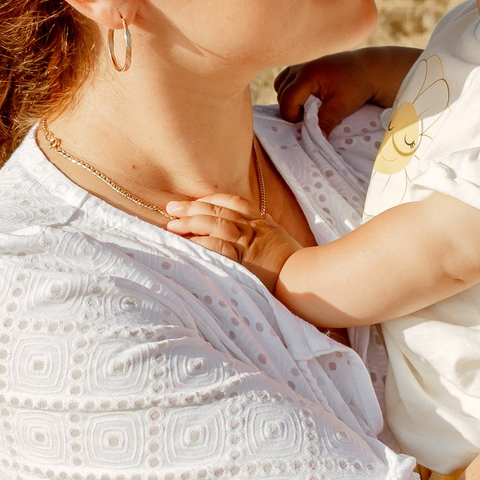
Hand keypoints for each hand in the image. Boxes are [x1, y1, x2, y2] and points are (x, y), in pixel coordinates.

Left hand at [165, 193, 300, 292]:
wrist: (307, 279)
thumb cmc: (297, 264)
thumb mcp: (282, 239)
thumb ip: (268, 229)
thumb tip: (261, 221)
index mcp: (261, 223)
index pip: (233, 202)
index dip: (211, 200)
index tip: (194, 202)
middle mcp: (252, 229)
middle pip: (218, 211)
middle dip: (192, 208)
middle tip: (171, 209)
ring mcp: (247, 244)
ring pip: (214, 225)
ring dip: (191, 223)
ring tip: (172, 226)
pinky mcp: (243, 261)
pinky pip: (218, 247)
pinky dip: (201, 244)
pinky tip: (186, 245)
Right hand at [276, 46, 421, 133]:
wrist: (369, 69)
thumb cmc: (357, 86)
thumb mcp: (341, 106)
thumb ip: (325, 122)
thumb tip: (317, 141)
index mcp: (307, 75)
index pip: (286, 100)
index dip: (292, 116)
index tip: (308, 123)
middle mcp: (300, 67)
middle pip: (281, 94)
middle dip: (291, 109)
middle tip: (309, 117)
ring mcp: (301, 65)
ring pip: (281, 86)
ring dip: (289, 100)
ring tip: (308, 108)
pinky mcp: (305, 66)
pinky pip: (286, 80)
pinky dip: (292, 90)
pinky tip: (306, 98)